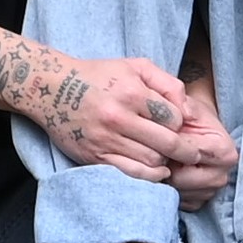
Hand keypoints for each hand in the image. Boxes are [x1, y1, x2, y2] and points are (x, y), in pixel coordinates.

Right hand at [38, 53, 225, 186]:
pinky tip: (156, 171)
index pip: (174, 118)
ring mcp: (105, 139)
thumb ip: (167, 83)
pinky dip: (150, 176)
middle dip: (185, 150)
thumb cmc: (99, 76)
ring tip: (168, 157)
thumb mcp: (135, 66)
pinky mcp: (95, 156)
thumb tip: (188, 110)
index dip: (182, 124)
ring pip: (152, 161)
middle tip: (191, 153)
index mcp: (131, 92)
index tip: (179, 126)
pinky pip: (131, 173)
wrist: (51, 89)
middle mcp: (118, 117)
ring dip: (166, 162)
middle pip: (167, 143)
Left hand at [156, 75, 237, 203]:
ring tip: (162, 160)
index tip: (159, 136)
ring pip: (175, 192)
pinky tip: (166, 172)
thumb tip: (181, 113)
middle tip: (157, 150)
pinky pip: (174, 201)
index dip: (168, 146)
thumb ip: (181, 103)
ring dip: (163, 177)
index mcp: (225, 152)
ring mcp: (210, 192)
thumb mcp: (188, 106)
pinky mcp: (197, 203)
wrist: (195, 128)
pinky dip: (166, 188)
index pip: (188, 155)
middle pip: (180, 179)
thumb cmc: (190, 117)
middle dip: (165, 164)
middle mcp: (223, 176)